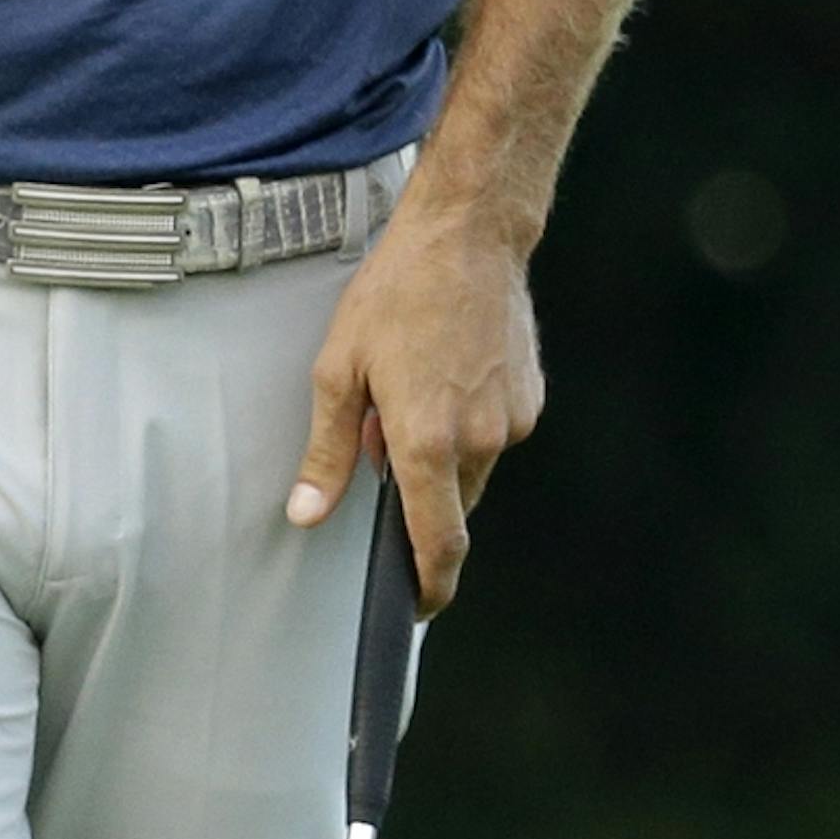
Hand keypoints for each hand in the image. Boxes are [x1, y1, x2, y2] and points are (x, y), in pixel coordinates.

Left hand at [285, 181, 543, 610]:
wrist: (468, 236)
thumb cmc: (399, 293)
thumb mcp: (338, 370)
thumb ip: (326, 452)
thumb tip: (308, 513)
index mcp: (428, 441)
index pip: (439, 544)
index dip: (430, 585)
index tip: (418, 603)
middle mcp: (480, 440)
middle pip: (451, 506)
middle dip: (419, 493)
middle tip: (383, 434)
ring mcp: (512, 420)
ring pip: (473, 470)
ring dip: (442, 455)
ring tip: (414, 389)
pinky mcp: (531, 399)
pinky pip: (495, 436)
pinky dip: (467, 426)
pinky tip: (445, 374)